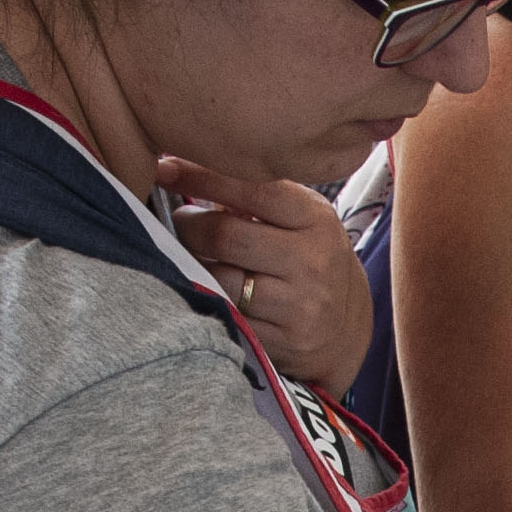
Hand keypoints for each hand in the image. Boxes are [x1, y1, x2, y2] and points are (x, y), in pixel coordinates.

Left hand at [161, 155, 370, 393]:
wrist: (344, 328)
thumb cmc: (308, 258)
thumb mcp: (300, 220)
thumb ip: (256, 196)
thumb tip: (187, 168)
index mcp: (316, 220)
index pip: (252, 189)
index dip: (202, 176)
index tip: (167, 168)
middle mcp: (311, 262)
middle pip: (225, 236)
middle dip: (189, 226)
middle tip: (180, 221)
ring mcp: (298, 306)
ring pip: (219, 280)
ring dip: (192, 264)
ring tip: (190, 255)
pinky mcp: (281, 343)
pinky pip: (225, 317)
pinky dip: (207, 299)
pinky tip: (204, 288)